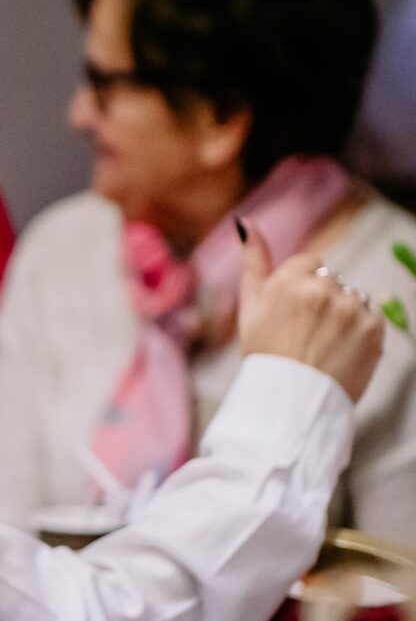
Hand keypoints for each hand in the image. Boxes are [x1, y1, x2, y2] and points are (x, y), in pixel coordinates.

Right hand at [238, 222, 385, 403]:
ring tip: (323, 344)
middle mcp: (325, 289)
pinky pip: (370, 318)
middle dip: (322, 300)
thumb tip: (246, 221)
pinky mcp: (374, 328)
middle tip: (304, 333)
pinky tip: (340, 350)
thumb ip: (252, 260)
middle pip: (331, 280)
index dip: (299, 288)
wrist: (290, 399)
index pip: (309, 263)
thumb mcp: (249, 305)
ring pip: (351, 298)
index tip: (292, 313)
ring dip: (342, 315)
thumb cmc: (264, 352)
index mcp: (291, 280)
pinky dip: (358, 332)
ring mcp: (352, 309)